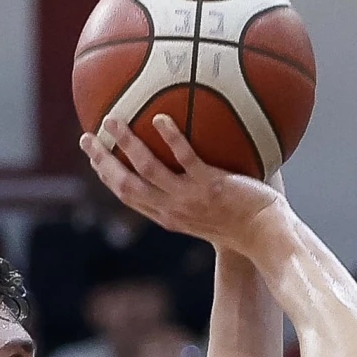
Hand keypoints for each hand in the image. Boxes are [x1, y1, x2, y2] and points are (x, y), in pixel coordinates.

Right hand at [79, 115, 285, 251]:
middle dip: (102, 161)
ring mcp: (189, 198)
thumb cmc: (245, 223)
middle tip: (87, 137)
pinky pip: (186, 158)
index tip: (93, 157)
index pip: (127, 196)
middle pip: (124, 184)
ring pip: (146, 169)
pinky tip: (160, 118)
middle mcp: (172, 209)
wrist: (268, 238)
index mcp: (168, 215)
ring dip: (125, 144)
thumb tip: (194, 153)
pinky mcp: (210, 186)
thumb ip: (195, 189)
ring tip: (112, 120)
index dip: (106, 175)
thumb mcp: (209, 212)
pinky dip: (171, 138)